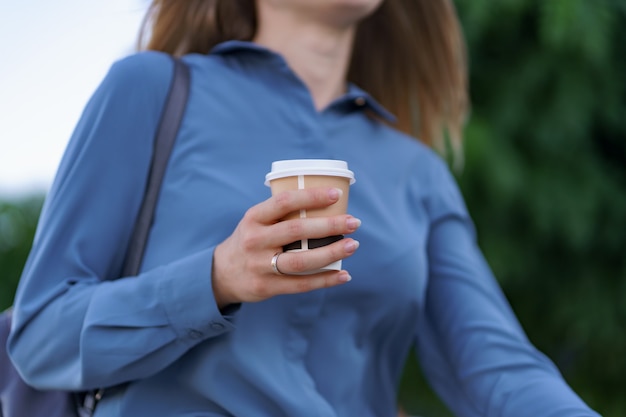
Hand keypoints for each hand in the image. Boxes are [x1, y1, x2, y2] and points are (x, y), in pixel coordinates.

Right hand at [212, 187, 360, 307]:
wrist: (221, 274)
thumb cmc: (250, 240)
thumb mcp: (256, 221)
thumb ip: (282, 214)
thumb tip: (326, 203)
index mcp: (254, 218)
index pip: (285, 202)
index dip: (312, 197)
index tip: (337, 194)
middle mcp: (255, 240)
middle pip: (297, 231)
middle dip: (330, 225)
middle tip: (354, 223)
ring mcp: (260, 266)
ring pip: (301, 261)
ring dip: (331, 253)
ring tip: (352, 246)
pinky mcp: (266, 287)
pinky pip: (300, 284)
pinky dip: (325, 280)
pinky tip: (343, 275)